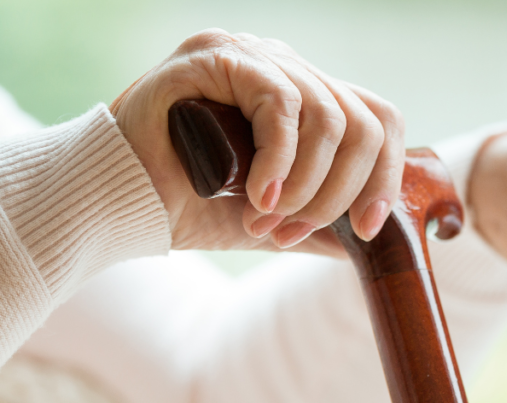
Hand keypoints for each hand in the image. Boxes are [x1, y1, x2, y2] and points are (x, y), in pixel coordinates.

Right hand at [110, 29, 404, 254]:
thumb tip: (377, 243)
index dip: (386, 177)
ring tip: (268, 221)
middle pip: (363, 122)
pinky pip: (281, 105)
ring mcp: (253, 54)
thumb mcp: (279, 218)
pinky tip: (260, 197)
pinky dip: (280, 162)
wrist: (120, 205)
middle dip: (340, 192)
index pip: (378, 121)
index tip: (366, 230)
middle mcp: (286, 67)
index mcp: (307, 96)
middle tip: (294, 233)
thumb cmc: (193, 207)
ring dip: (306, 185)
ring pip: (328, 117)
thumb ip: (326, 223)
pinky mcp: (218, 56)